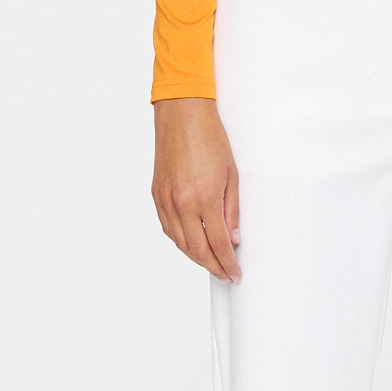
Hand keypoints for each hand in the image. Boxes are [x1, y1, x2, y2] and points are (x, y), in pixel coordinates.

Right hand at [152, 98, 242, 280]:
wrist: (182, 115)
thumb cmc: (210, 139)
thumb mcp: (232, 176)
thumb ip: (231, 210)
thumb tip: (233, 238)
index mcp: (204, 198)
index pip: (219, 243)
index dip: (228, 263)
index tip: (235, 273)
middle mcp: (181, 203)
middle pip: (197, 250)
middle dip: (213, 266)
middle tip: (225, 274)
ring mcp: (165, 199)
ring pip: (179, 242)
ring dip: (196, 257)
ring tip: (211, 263)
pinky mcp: (156, 194)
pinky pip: (167, 228)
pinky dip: (180, 240)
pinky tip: (191, 244)